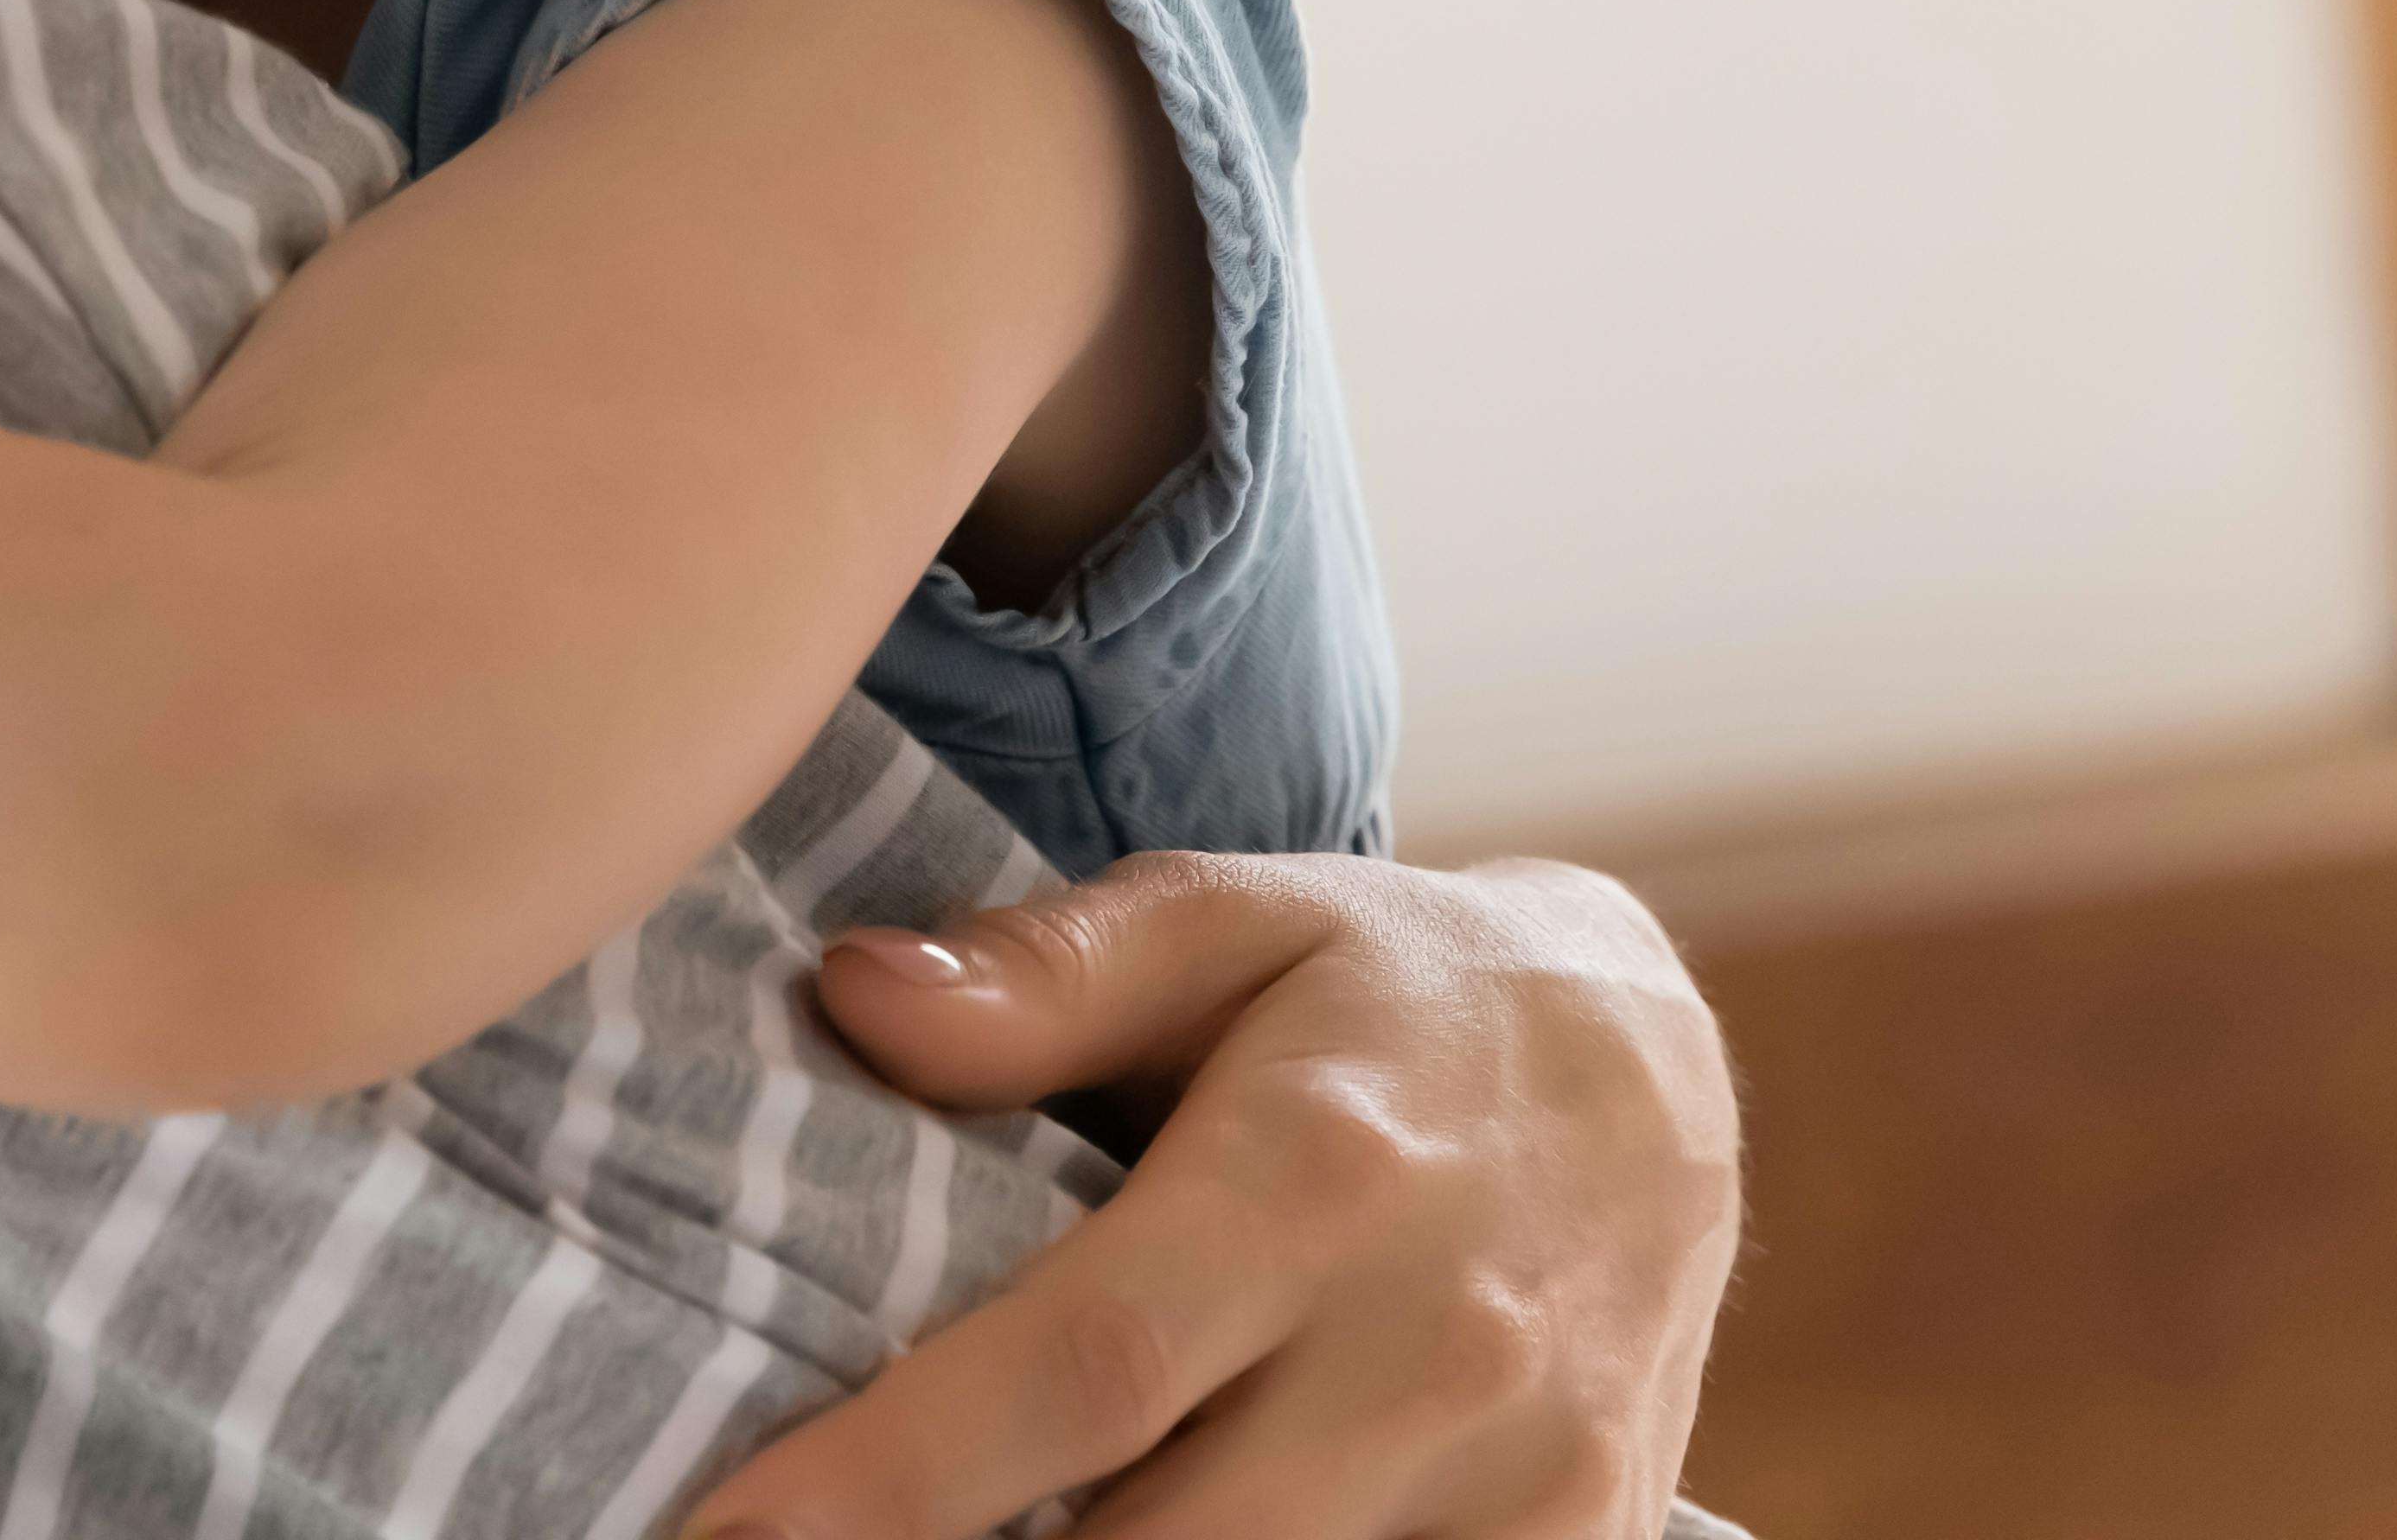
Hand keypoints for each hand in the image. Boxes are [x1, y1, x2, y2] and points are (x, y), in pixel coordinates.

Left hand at [685, 854, 1735, 1538]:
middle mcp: (1436, 1348)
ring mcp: (1529, 1480)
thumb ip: (1040, 973)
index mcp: (1318, 1177)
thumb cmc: (1385, 993)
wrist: (1663, 1074)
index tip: (733, 1534)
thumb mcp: (1226, 918)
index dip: (897, 1476)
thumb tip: (853, 996)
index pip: (1083, 1366)